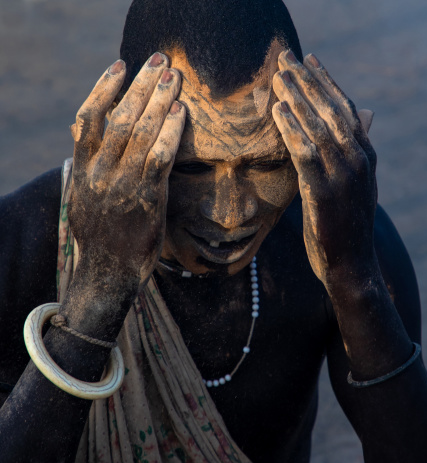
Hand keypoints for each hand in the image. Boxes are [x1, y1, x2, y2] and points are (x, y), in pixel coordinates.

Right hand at [68, 53, 185, 287]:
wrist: (108, 274)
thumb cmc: (103, 237)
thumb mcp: (87, 199)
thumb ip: (91, 167)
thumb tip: (88, 139)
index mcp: (82, 170)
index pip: (88, 119)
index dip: (104, 89)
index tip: (120, 67)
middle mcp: (99, 173)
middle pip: (119, 117)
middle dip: (141, 86)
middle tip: (159, 61)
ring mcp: (122, 185)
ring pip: (140, 132)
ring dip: (159, 101)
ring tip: (174, 79)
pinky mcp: (146, 199)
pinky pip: (159, 157)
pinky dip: (170, 132)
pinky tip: (180, 114)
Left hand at [272, 50, 376, 285]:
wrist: (352, 267)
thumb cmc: (347, 228)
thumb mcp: (357, 187)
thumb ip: (355, 152)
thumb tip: (364, 116)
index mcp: (366, 157)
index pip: (346, 109)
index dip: (327, 82)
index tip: (310, 60)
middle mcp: (359, 160)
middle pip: (331, 110)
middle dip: (308, 81)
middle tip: (286, 58)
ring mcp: (343, 176)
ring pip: (318, 127)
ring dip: (297, 98)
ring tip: (277, 77)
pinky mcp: (325, 193)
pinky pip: (306, 153)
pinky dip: (292, 130)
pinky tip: (279, 111)